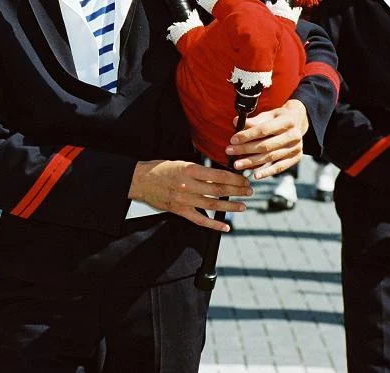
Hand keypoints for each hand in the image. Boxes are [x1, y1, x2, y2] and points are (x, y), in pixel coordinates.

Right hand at [128, 160, 252, 231]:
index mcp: (190, 170)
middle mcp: (189, 185)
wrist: (140, 180)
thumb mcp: (181, 163)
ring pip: (213, 205)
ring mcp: (185, 200)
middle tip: (249, 191)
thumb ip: (199, 170)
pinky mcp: (180, 211)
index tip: (244, 179)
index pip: (219, 175)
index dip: (235, 178)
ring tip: (243, 206)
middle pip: (219, 190)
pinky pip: (200, 220)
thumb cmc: (161, 169)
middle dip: (237, 191)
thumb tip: (219, 174)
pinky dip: (214, 224)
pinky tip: (225, 226)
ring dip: (231, 207)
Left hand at [225, 99, 307, 178]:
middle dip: (245, 149)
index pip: (263, 130)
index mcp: (287, 121)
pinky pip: (279, 167)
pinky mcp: (295, 158)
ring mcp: (296, 148)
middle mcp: (293, 135)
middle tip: (229, 151)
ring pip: (270, 157)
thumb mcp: (268, 115)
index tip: (233, 140)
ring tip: (237, 164)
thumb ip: (253, 120)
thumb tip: (236, 122)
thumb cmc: (278, 118)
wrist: (298, 122)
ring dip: (251, 162)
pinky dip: (267, 172)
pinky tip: (255, 175)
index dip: (247, 135)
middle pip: (265, 145)